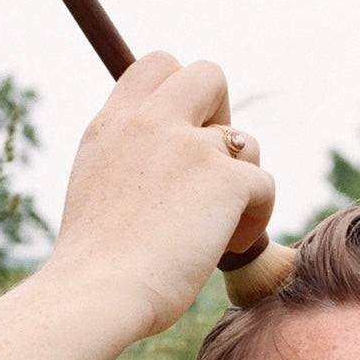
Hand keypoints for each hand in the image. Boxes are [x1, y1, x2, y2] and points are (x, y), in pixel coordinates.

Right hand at [51, 52, 275, 336]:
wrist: (96, 293)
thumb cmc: (94, 265)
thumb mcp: (97, 189)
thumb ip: (131, 160)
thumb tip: (171, 168)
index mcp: (112, 123)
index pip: (159, 66)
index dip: (183, 97)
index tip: (182, 140)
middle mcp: (150, 122)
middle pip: (209, 75)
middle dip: (222, 118)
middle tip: (211, 173)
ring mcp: (190, 147)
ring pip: (247, 141)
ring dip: (242, 181)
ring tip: (217, 226)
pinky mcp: (225, 180)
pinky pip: (265, 183)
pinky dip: (257, 216)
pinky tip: (229, 246)